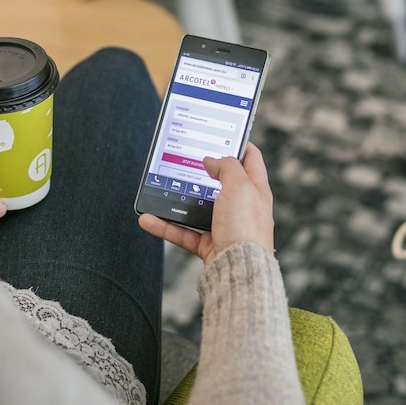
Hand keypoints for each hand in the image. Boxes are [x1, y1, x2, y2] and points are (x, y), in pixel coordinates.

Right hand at [139, 143, 273, 263]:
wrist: (240, 272)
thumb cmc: (246, 229)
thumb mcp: (239, 186)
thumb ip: (226, 166)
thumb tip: (212, 160)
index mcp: (256, 189)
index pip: (250, 158)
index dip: (237, 143)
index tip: (219, 134)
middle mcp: (242, 206)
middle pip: (221, 182)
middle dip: (202, 172)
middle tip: (185, 159)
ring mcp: (226, 225)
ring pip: (197, 208)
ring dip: (177, 200)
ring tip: (161, 189)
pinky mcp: (210, 244)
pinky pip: (184, 232)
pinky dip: (166, 226)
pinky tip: (150, 219)